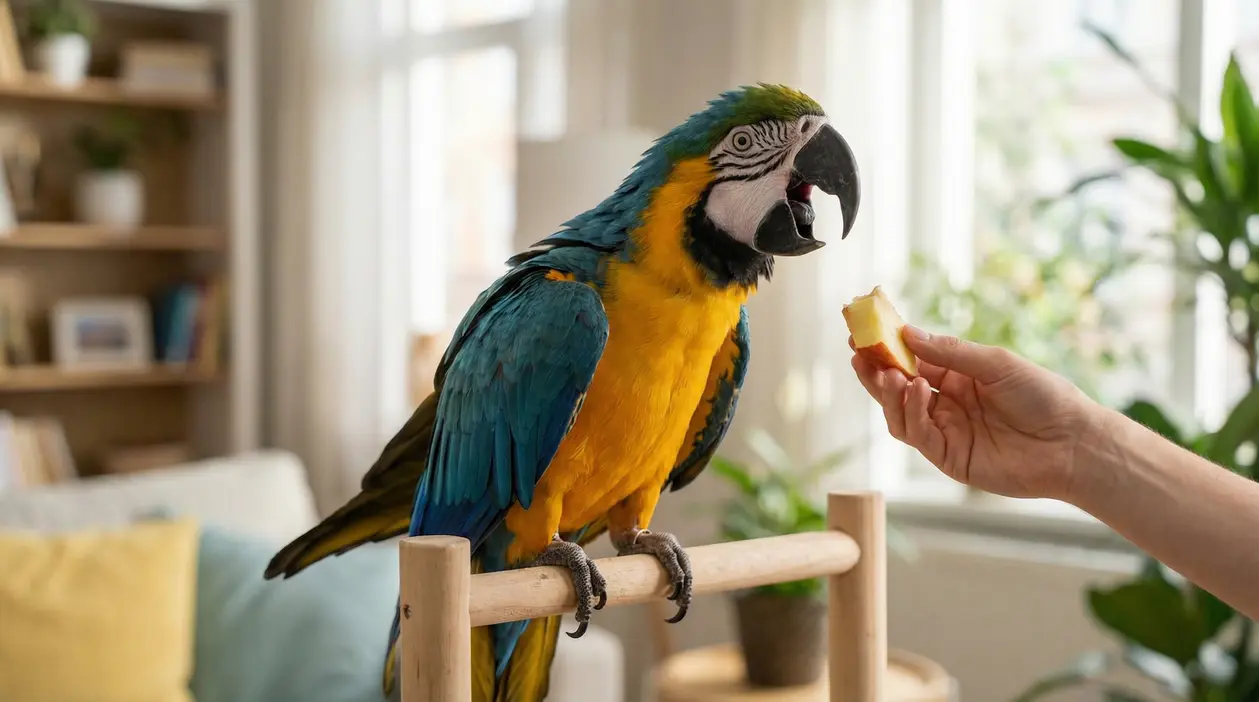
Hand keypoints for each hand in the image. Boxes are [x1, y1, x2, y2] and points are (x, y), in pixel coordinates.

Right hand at [849, 326, 1100, 499]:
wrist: (1073, 442)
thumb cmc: (1044, 397)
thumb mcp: (996, 363)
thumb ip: (950, 352)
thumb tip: (908, 334)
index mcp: (958, 378)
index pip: (912, 361)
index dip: (886, 349)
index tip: (862, 334)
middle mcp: (947, 404)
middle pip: (898, 389)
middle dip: (875, 372)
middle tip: (858, 354)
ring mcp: (946, 433)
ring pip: (899, 414)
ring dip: (888, 393)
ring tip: (888, 374)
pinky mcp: (950, 458)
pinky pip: (918, 435)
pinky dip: (911, 412)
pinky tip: (916, 391)